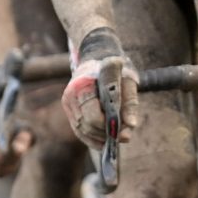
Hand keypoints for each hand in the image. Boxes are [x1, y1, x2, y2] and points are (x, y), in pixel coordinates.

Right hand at [62, 28, 140, 149]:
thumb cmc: (117, 69)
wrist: (98, 54)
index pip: (94, 116)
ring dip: (98, 138)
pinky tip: (102, 143)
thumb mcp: (128, 81)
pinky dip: (89, 137)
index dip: (109, 127)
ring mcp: (68, 98)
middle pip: (87, 124)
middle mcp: (74, 91)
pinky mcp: (67, 104)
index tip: (123, 133)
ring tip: (114, 140)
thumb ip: (130, 104)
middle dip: (104, 134)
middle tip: (121, 137)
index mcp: (88, 82)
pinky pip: (77, 127)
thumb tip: (130, 127)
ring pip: (81, 128)